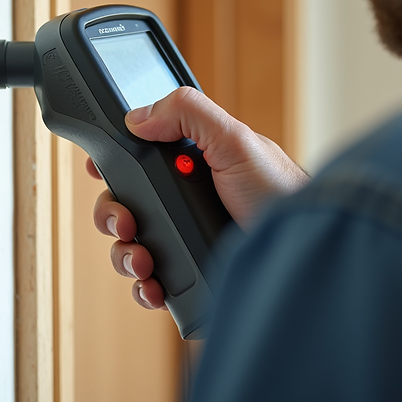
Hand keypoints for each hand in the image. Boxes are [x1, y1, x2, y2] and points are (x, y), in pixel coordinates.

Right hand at [88, 87, 309, 309]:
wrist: (302, 250)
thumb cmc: (282, 192)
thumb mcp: (236, 140)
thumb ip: (189, 113)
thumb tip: (137, 117)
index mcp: (191, 164)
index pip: (137, 160)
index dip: (113, 167)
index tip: (99, 171)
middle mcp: (183, 201)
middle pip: (123, 207)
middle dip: (113, 217)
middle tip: (128, 224)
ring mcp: (184, 239)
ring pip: (129, 248)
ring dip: (124, 255)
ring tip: (143, 261)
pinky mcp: (190, 275)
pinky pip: (150, 284)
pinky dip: (142, 287)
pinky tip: (153, 286)